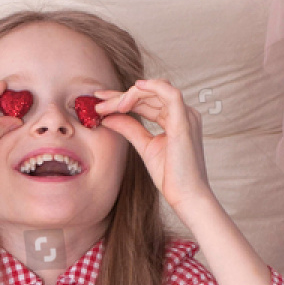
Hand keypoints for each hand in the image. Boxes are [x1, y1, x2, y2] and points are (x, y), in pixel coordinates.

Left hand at [91, 78, 210, 221]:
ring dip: (130, 94)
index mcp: (175, 119)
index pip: (147, 101)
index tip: (99, 102)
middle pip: (149, 94)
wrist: (186, 197)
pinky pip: (170, 94)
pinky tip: (133, 88)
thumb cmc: (171, 177)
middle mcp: (183, 113)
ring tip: (108, 105)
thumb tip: (108, 118)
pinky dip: (152, 87)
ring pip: (156, 90)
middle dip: (120, 96)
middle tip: (97, 103)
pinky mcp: (184, 122)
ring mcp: (186, 115)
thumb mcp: (145, 147)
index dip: (122, 98)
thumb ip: (130, 129)